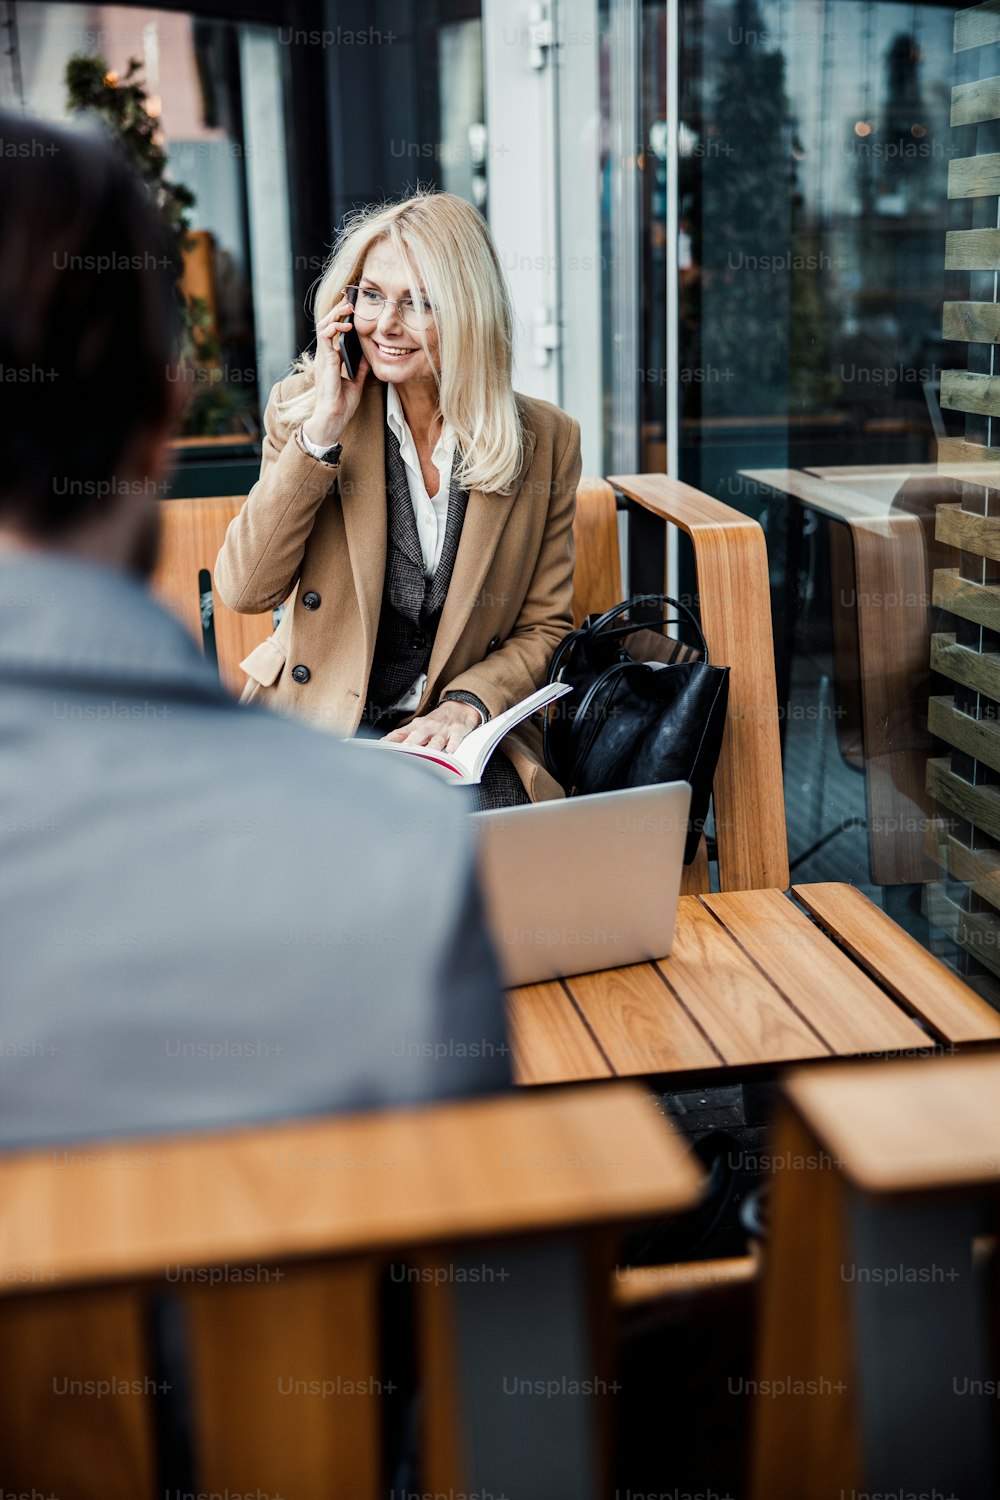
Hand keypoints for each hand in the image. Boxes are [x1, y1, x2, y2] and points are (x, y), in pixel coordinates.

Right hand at [302, 294, 369, 448]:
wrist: (333, 417)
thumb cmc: (341, 404)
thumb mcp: (356, 381)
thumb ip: (359, 367)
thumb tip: (368, 355)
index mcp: (331, 360)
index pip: (334, 333)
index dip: (342, 320)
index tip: (353, 311)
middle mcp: (325, 356)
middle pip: (328, 325)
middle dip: (338, 312)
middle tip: (351, 302)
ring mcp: (323, 358)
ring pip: (324, 327)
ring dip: (336, 315)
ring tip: (348, 307)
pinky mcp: (325, 361)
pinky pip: (325, 337)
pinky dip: (334, 327)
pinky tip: (346, 325)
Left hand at [383, 700, 481, 753]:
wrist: (458, 707)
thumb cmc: (435, 721)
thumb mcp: (418, 726)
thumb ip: (403, 736)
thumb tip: (383, 745)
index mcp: (416, 727)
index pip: (400, 734)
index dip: (390, 741)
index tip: (381, 748)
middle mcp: (428, 728)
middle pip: (417, 736)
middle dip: (410, 744)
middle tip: (403, 752)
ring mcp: (443, 730)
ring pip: (436, 740)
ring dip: (431, 747)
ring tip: (426, 754)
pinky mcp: (457, 731)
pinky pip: (455, 737)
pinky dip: (453, 743)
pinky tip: (450, 749)